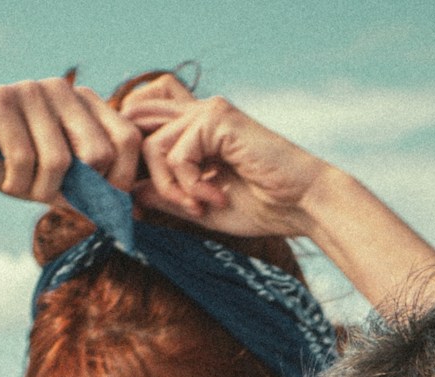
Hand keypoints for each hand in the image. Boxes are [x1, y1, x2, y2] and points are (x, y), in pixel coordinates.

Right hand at [0, 78, 140, 203]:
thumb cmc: (13, 168)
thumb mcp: (59, 186)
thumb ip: (91, 194)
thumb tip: (127, 216)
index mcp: (84, 103)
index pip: (128, 138)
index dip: (121, 180)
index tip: (99, 202)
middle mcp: (62, 89)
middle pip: (99, 152)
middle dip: (78, 188)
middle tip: (51, 192)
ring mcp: (31, 90)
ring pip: (60, 161)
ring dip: (40, 190)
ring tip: (23, 185)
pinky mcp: (1, 101)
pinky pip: (25, 159)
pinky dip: (16, 184)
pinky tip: (4, 179)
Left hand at [121, 78, 330, 239]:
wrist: (304, 204)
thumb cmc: (264, 208)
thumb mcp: (203, 206)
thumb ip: (168, 197)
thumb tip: (130, 190)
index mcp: (196, 128)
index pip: (144, 122)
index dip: (136, 159)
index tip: (150, 201)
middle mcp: (198, 112)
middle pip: (138, 128)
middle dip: (146, 175)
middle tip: (177, 207)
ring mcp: (207, 111)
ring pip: (152, 144)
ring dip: (170, 186)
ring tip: (200, 206)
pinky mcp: (216, 118)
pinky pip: (177, 153)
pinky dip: (189, 184)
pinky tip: (215, 197)